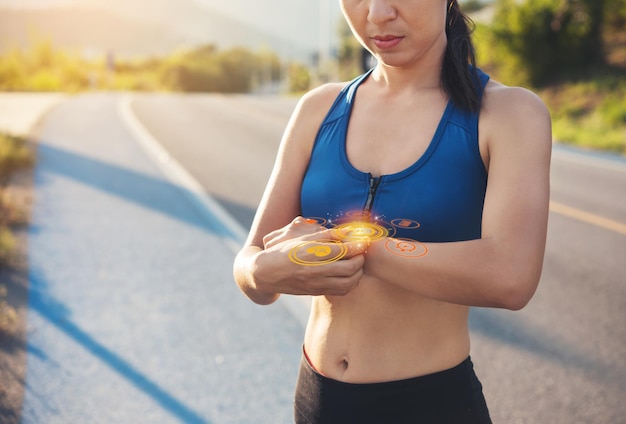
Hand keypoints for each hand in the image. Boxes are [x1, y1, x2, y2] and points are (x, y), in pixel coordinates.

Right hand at [253, 217, 367, 295]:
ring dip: (358, 273)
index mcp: (311, 253)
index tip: (364, 242)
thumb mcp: (303, 239)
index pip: (342, 250)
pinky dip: (350, 283)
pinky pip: (341, 290)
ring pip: (348, 283)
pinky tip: (350, 274)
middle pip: (349, 268)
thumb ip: (326, 235)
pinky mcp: (317, 292)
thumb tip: (348, 230)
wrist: (266, 274)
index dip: (358, 246)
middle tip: (361, 253)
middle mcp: (315, 270)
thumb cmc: (285, 252)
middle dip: (360, 260)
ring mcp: (316, 284)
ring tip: (357, 263)